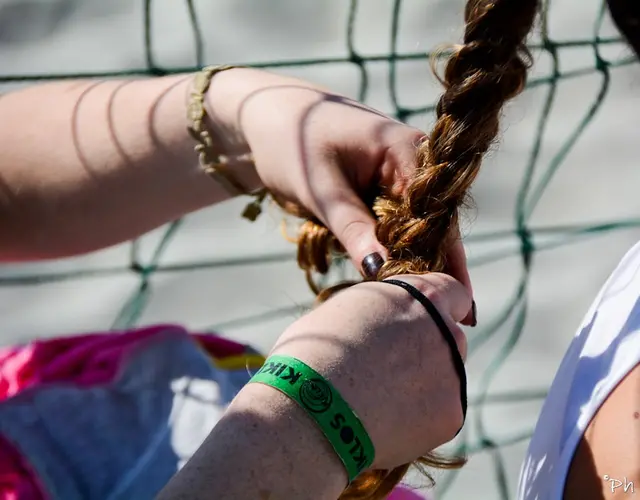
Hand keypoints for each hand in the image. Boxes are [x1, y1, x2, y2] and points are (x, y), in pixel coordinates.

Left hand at [230, 69, 472, 308]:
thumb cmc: (292, 144)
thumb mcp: (322, 191)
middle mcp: (412, 160)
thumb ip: (354, 230)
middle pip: (433, 222)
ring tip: (432, 304)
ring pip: (414, 225)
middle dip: (436, 265)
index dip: (443, 257)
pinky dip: (393, 247)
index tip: (452, 298)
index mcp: (406, 150)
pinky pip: (395, 221)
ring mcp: (398, 172)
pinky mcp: (382, 184)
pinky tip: (401, 278)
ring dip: (415, 260)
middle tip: (456, 315)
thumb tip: (384, 272)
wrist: (266, 117)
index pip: (435, 213)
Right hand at [269, 272, 470, 469]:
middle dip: (425, 351)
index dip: (435, 308)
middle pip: (448, 339)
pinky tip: (381, 423)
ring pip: (444, 379)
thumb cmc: (309, 353)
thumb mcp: (343, 309)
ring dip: (420, 387)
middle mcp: (446, 331)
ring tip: (374, 402)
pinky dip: (415, 421)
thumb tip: (375, 321)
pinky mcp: (450, 416)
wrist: (306, 411)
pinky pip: (437, 415)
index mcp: (421, 296)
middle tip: (386, 370)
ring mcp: (453, 376)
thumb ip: (376, 312)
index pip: (453, 292)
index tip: (417, 324)